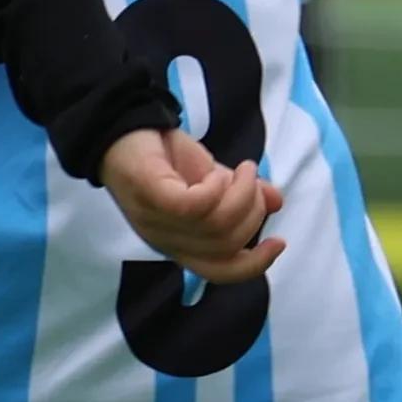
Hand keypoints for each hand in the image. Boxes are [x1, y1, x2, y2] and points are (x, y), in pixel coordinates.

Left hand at [99, 123, 283, 284]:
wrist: (123, 130)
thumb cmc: (164, 158)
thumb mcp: (212, 177)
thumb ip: (240, 194)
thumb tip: (275, 202)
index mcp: (181, 244)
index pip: (219, 272)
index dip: (254, 265)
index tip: (279, 241)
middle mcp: (166, 240)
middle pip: (226, 246)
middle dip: (253, 213)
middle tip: (252, 180)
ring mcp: (156, 221)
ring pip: (216, 227)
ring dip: (242, 195)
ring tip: (243, 170)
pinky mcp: (152, 197)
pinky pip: (196, 206)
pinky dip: (218, 189)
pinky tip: (220, 172)